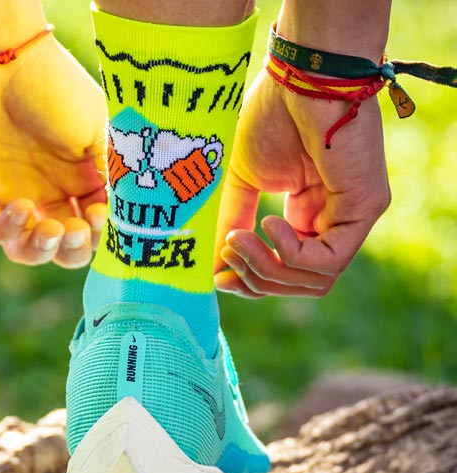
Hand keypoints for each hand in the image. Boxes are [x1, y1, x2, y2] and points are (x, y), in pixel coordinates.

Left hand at [0, 34, 107, 267]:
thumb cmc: (53, 88)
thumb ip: (108, 175)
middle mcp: (42, 193)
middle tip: (73, 230)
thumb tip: (118, 217)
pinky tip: (21, 208)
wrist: (0, 60)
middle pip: (58, 247)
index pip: (88, 228)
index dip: (95, 235)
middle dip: (70, 250)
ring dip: (39, 250)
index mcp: (74, 181)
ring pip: (22, 249)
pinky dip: (5, 232)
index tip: (98, 218)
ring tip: (49, 228)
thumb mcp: (96, 130)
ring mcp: (7, 196)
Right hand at [215, 67, 389, 296]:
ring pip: (315, 281)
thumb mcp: (243, 184)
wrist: (298, 79)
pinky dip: (291, 252)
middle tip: (227, 253)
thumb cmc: (272, 117)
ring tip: (241, 239)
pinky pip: (328, 261)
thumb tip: (214, 269)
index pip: (288, 273)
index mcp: (309, 215)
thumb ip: (233, 225)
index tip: (218, 275)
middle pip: (300, 285)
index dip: (252, 282)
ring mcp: (354, 216)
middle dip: (257, 280)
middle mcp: (335, 220)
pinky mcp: (366, 208)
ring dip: (268, 269)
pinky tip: (269, 222)